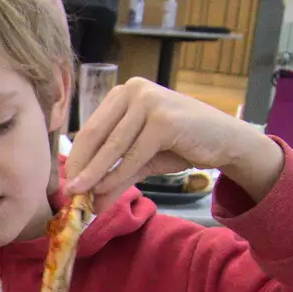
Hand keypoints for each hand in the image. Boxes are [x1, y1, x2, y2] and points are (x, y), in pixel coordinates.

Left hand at [66, 77, 284, 212]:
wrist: (226, 142)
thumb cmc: (181, 145)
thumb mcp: (141, 160)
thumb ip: (114, 175)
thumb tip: (87, 201)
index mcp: (124, 93)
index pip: (90, 128)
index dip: (76, 158)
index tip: (66, 183)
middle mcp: (134, 90)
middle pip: (96, 135)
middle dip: (81, 168)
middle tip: (70, 195)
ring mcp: (149, 101)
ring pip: (112, 147)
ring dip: (95, 176)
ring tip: (84, 199)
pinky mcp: (163, 119)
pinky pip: (133, 155)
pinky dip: (117, 177)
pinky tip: (105, 193)